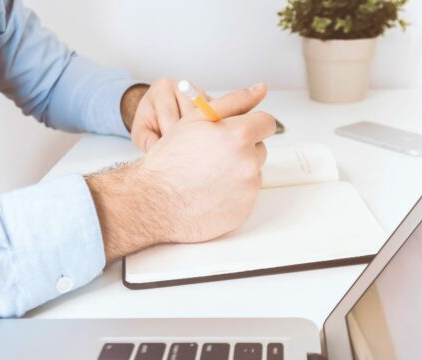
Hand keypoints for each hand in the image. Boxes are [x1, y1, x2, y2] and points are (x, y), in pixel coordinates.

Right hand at [87, 83, 274, 262]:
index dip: (250, 124)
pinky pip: (247, 195)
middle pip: (260, 148)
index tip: (238, 130)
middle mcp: (248, 162)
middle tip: (213, 155)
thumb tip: (260, 89)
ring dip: (238, 171)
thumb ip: (234, 101)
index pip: (266, 122)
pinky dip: (233, 193)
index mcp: (239, 135)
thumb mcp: (197, 119)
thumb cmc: (171, 159)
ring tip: (209, 174)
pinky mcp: (245, 210)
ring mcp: (248, 189)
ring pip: (253, 172)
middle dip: (242, 148)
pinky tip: (210, 191)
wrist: (155, 201)